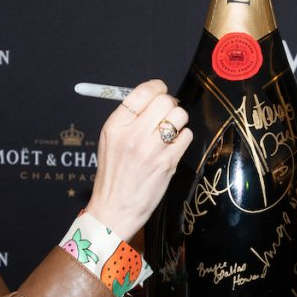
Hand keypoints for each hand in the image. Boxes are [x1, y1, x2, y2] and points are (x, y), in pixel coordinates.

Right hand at [86, 79, 191, 240]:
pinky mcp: (168, 162)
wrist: (115, 209)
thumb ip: (128, 117)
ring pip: (179, 115)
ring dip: (178, 120)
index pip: (142, 92)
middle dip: (169, 104)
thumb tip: (152, 96)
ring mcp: (152, 149)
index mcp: (115, 126)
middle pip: (164, 101)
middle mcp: (133, 135)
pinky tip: (172, 147)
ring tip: (170, 131)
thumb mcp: (109, 140)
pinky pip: (186, 136)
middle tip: (166, 113)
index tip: (160, 91)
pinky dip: (183, 138)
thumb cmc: (114, 174)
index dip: (156, 87)